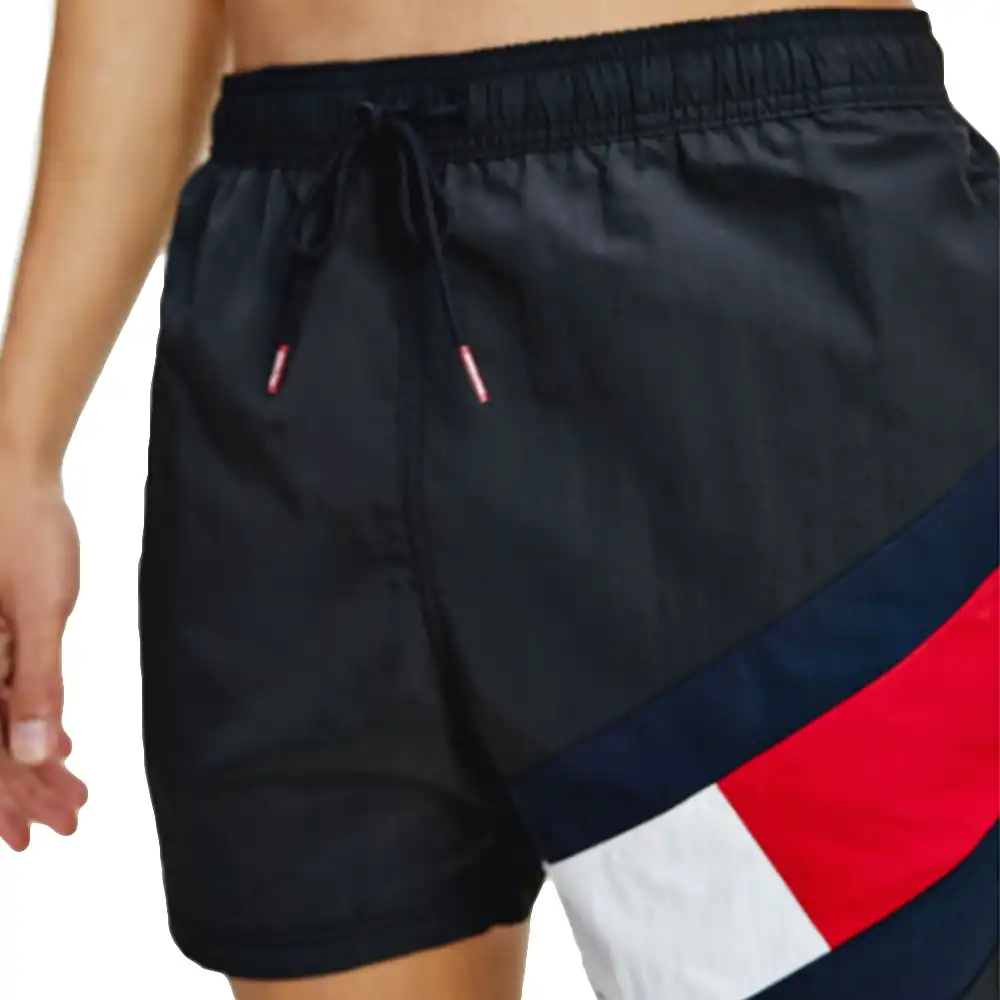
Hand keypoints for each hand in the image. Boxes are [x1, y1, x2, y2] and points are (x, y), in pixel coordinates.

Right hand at [0, 462, 88, 848]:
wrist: (9, 472)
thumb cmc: (23, 531)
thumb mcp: (38, 609)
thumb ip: (37, 683)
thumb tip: (34, 753)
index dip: (7, 798)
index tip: (37, 832)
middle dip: (24, 788)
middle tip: (67, 820)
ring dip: (30, 760)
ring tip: (70, 790)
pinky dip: (28, 720)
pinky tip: (59, 742)